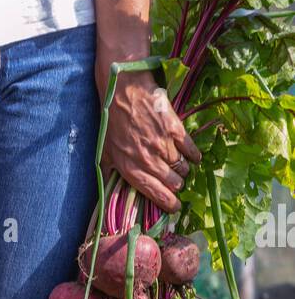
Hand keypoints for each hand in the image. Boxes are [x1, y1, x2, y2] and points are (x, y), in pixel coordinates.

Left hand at [99, 69, 200, 214]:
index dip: (168, 204)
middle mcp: (148, 160)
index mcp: (130, 168)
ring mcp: (162, 144)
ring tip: (182, 168)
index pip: (154, 193)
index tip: (175, 207)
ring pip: (182, 166)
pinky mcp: (174, 129)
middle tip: (177, 183)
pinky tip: (194, 157)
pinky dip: (194, 155)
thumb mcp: (105, 152)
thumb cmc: (112, 122)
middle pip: (173, 182)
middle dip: (177, 185)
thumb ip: (111, 174)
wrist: (123, 90)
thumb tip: (110, 195)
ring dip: (184, 170)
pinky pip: (190, 148)